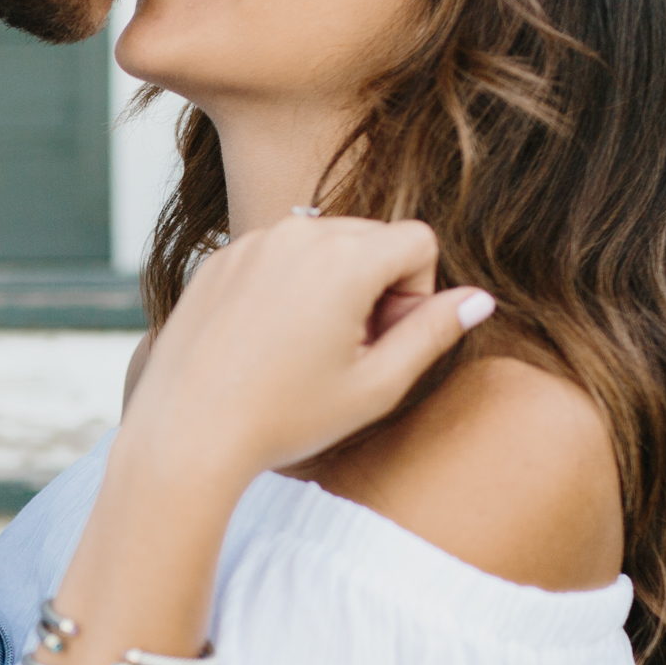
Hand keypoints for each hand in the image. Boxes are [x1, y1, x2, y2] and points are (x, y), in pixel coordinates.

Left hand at [117, 217, 494, 496]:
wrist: (187, 432)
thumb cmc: (285, 417)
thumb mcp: (376, 385)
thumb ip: (434, 333)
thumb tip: (479, 298)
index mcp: (345, 256)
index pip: (418, 240)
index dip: (417, 293)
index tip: (386, 341)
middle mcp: (297, 232)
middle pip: (372, 237)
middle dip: (378, 285)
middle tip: (350, 352)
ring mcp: (251, 242)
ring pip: (323, 243)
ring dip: (334, 285)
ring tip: (308, 349)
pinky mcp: (218, 260)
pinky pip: (277, 256)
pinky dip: (288, 287)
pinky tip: (268, 345)